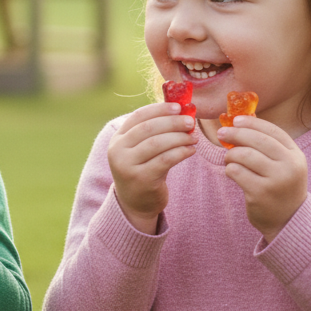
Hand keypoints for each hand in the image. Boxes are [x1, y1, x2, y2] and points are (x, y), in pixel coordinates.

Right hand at [107, 103, 197, 234]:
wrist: (134, 204)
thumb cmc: (142, 170)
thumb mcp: (139, 150)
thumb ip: (152, 131)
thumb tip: (178, 110)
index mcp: (117, 139)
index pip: (138, 117)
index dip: (159, 109)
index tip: (178, 106)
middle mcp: (118, 151)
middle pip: (148, 129)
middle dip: (172, 122)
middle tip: (190, 121)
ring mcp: (128, 166)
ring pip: (157, 144)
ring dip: (179, 137)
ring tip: (193, 137)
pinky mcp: (142, 180)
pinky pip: (165, 160)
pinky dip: (181, 152)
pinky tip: (191, 150)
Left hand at [218, 117, 307, 242]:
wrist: (288, 221)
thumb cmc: (281, 186)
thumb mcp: (284, 164)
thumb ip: (268, 144)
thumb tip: (242, 120)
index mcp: (296, 156)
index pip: (273, 131)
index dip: (252, 122)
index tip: (236, 119)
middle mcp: (289, 166)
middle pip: (257, 140)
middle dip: (236, 133)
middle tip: (222, 133)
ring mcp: (276, 181)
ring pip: (244, 155)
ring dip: (231, 154)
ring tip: (229, 158)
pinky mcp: (260, 193)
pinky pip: (236, 172)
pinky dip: (230, 169)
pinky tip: (232, 172)